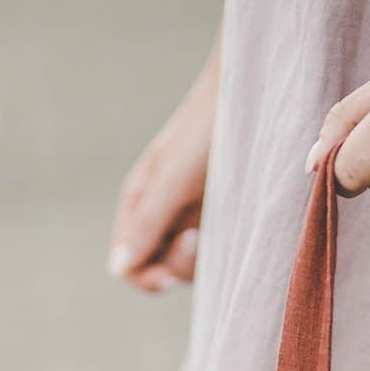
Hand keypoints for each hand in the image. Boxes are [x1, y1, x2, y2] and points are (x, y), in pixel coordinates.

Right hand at [108, 41, 219, 292]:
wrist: (252, 93)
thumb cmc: (206, 129)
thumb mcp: (173, 178)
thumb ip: (147, 223)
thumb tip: (117, 267)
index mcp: (139, 204)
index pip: (128, 265)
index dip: (147, 277)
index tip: (171, 271)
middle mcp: (160, 215)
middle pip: (158, 270)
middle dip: (178, 265)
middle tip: (200, 237)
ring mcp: (190, 217)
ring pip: (187, 266)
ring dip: (203, 258)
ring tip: (221, 222)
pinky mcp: (218, 217)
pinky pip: (213, 252)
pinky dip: (222, 250)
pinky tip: (234, 226)